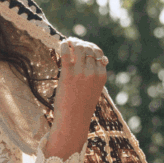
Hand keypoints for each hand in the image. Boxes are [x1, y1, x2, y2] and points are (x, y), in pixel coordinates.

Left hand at [43, 38, 107, 160]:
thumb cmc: (81, 107)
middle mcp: (93, 72)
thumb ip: (95, 75)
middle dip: (82, 43)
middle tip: (74, 43)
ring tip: (68, 42)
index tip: (83, 46)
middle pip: (89, 49)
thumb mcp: (94, 90)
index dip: (91, 48)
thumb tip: (98, 60)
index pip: (99, 55)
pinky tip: (62, 44)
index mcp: (102, 76)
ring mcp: (81, 73)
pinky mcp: (68, 74)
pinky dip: (65, 45)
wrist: (73, 120)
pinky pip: (67, 53)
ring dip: (74, 42)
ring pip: (80, 48)